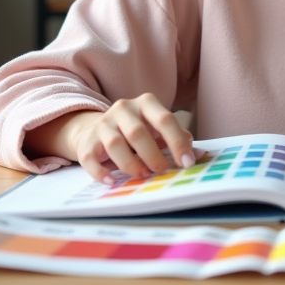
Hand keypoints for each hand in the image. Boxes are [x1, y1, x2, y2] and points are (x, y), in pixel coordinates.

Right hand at [25, 93, 194, 184]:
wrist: (97, 128)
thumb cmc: (137, 131)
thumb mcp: (158, 129)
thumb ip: (177, 138)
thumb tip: (196, 155)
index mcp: (147, 103)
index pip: (165, 119)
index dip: (177, 142)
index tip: (187, 163)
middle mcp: (124, 108)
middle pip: (138, 132)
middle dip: (152, 155)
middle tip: (161, 170)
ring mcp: (103, 123)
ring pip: (115, 143)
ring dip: (130, 163)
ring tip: (142, 174)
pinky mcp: (87, 140)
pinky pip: (90, 157)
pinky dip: (100, 171)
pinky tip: (111, 181)